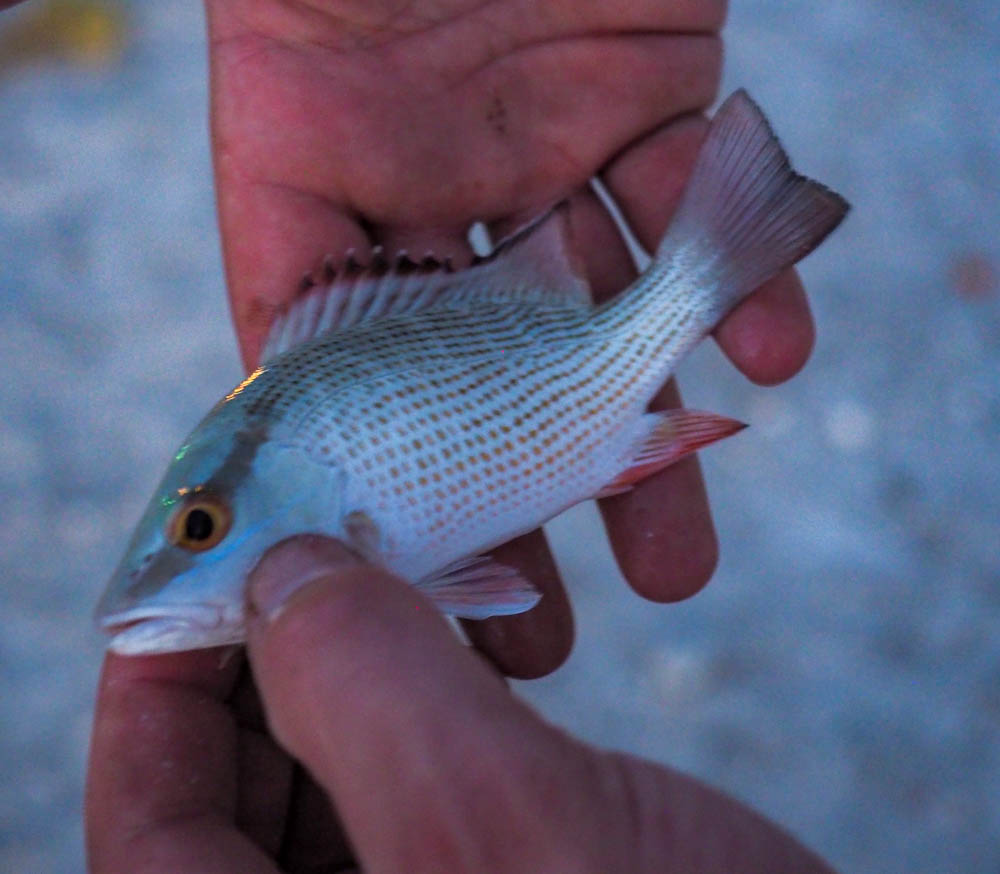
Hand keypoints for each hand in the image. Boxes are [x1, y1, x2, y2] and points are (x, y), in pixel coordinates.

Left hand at [87, 538, 833, 872]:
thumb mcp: (500, 832)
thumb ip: (367, 690)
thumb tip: (286, 571)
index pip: (149, 817)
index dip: (159, 677)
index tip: (206, 559)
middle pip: (244, 780)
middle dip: (284, 646)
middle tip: (329, 535)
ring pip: (346, 765)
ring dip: (386, 657)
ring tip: (435, 579)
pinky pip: (436, 774)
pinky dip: (459, 692)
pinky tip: (515, 650)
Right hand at [203, 0, 814, 677]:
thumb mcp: (286, 103)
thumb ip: (296, 244)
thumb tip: (283, 395)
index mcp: (333, 202)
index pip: (362, 379)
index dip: (392, 493)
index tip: (426, 601)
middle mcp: (446, 193)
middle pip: (493, 380)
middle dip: (526, 505)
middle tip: (552, 632)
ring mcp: (555, 151)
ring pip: (609, 321)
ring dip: (649, 437)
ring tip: (677, 565)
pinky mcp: (657, 94)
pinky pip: (702, 207)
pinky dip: (742, 283)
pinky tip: (768, 359)